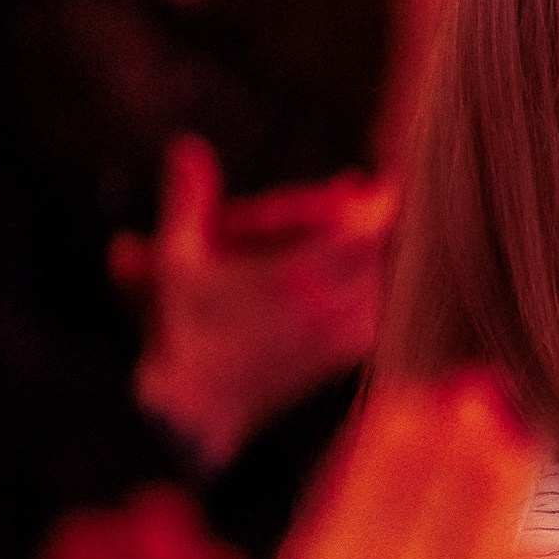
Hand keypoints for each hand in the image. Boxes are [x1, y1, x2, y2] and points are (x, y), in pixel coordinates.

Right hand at [115, 137, 393, 471]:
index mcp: (295, 278)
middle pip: (380, 253)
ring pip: (383, 288)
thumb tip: (188, 146)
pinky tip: (362, 285)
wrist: (192, 412)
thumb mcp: (175, 262)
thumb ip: (187, 201)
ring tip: (362, 238)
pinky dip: (373, 296)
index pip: (365, 230)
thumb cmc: (180, 334)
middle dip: (372, 226)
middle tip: (365, 199)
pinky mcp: (338, 363)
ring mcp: (338, 340)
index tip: (378, 183)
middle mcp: (328, 309)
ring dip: (375, 262)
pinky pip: (375, 320)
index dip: (378, 203)